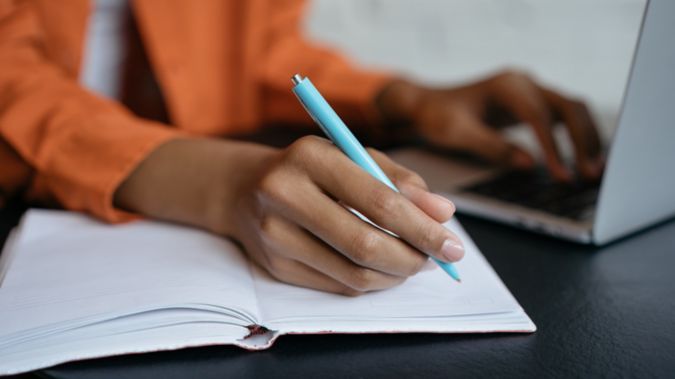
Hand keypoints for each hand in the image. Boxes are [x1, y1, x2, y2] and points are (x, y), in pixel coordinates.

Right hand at [115, 136, 462, 295]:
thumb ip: (400, 180)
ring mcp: (274, 235)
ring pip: (353, 273)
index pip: (377, 200)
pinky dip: (371, 282)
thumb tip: (443, 213)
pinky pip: (337, 285)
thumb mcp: (354, 155)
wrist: (244, 188)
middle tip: (439, 260)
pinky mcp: (274, 266)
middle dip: (413, 258)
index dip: (422, 228)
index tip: (453, 244)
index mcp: (310, 156)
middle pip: (365, 244)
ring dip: (395, 275)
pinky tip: (384, 269)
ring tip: (415, 263)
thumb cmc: (311, 168)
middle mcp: (284, 195)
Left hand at [377, 70, 603, 180]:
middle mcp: (524, 83)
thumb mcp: (457, 133)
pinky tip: (584, 160)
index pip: (538, 116)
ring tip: (594, 171)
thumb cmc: (438, 116)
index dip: (553, 146)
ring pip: (573, 109)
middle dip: (583, 141)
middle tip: (590, 174)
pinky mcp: (534, 104)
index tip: (560, 174)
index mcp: (507, 85)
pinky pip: (565, 117)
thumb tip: (528, 165)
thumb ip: (492, 147)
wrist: (427, 105)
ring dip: (587, 138)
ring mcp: (532, 91)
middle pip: (569, 106)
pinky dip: (578, 137)